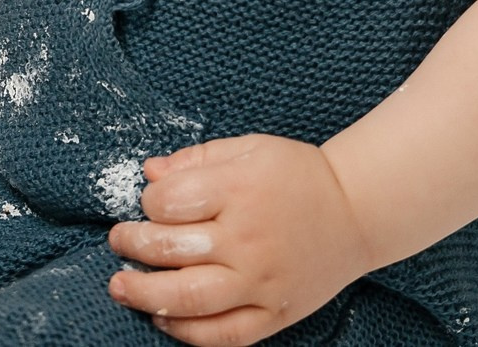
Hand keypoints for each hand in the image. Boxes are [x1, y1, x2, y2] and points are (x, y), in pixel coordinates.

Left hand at [106, 135, 373, 345]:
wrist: (358, 211)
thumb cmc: (298, 175)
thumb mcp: (249, 149)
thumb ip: (196, 160)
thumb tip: (149, 173)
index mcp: (239, 191)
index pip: (168, 203)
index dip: (148, 202)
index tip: (150, 202)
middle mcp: (248, 240)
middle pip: (170, 250)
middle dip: (132, 245)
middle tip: (119, 240)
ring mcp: (261, 282)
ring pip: (190, 298)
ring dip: (145, 294)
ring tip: (119, 285)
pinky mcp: (275, 314)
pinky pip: (224, 334)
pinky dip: (187, 332)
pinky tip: (162, 318)